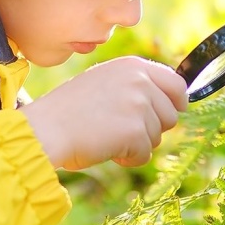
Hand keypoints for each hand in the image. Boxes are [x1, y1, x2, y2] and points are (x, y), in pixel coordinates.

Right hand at [19, 57, 187, 169]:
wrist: (47, 128)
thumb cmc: (69, 110)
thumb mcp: (103, 83)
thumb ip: (134, 86)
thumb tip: (172, 105)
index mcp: (132, 65)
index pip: (176, 83)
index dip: (178, 101)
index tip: (176, 110)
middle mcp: (140, 81)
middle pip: (170, 115)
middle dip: (151, 128)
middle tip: (119, 129)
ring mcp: (139, 105)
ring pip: (157, 137)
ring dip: (136, 144)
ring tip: (107, 137)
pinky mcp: (136, 131)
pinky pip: (145, 154)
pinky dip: (128, 158)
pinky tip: (106, 149)